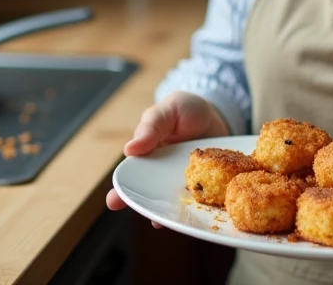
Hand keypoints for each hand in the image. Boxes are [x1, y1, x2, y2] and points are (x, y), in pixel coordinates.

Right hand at [105, 92, 229, 215]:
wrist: (219, 115)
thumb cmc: (186, 109)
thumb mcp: (168, 111)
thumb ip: (151, 127)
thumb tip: (130, 149)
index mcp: (148, 153)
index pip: (132, 174)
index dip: (122, 189)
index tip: (113, 201)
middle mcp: (162, 172)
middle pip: (150, 194)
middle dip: (142, 207)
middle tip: (143, 219)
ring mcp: (183, 180)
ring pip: (172, 201)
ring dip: (168, 212)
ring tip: (165, 222)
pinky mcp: (204, 184)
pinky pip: (197, 200)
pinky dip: (195, 209)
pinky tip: (194, 218)